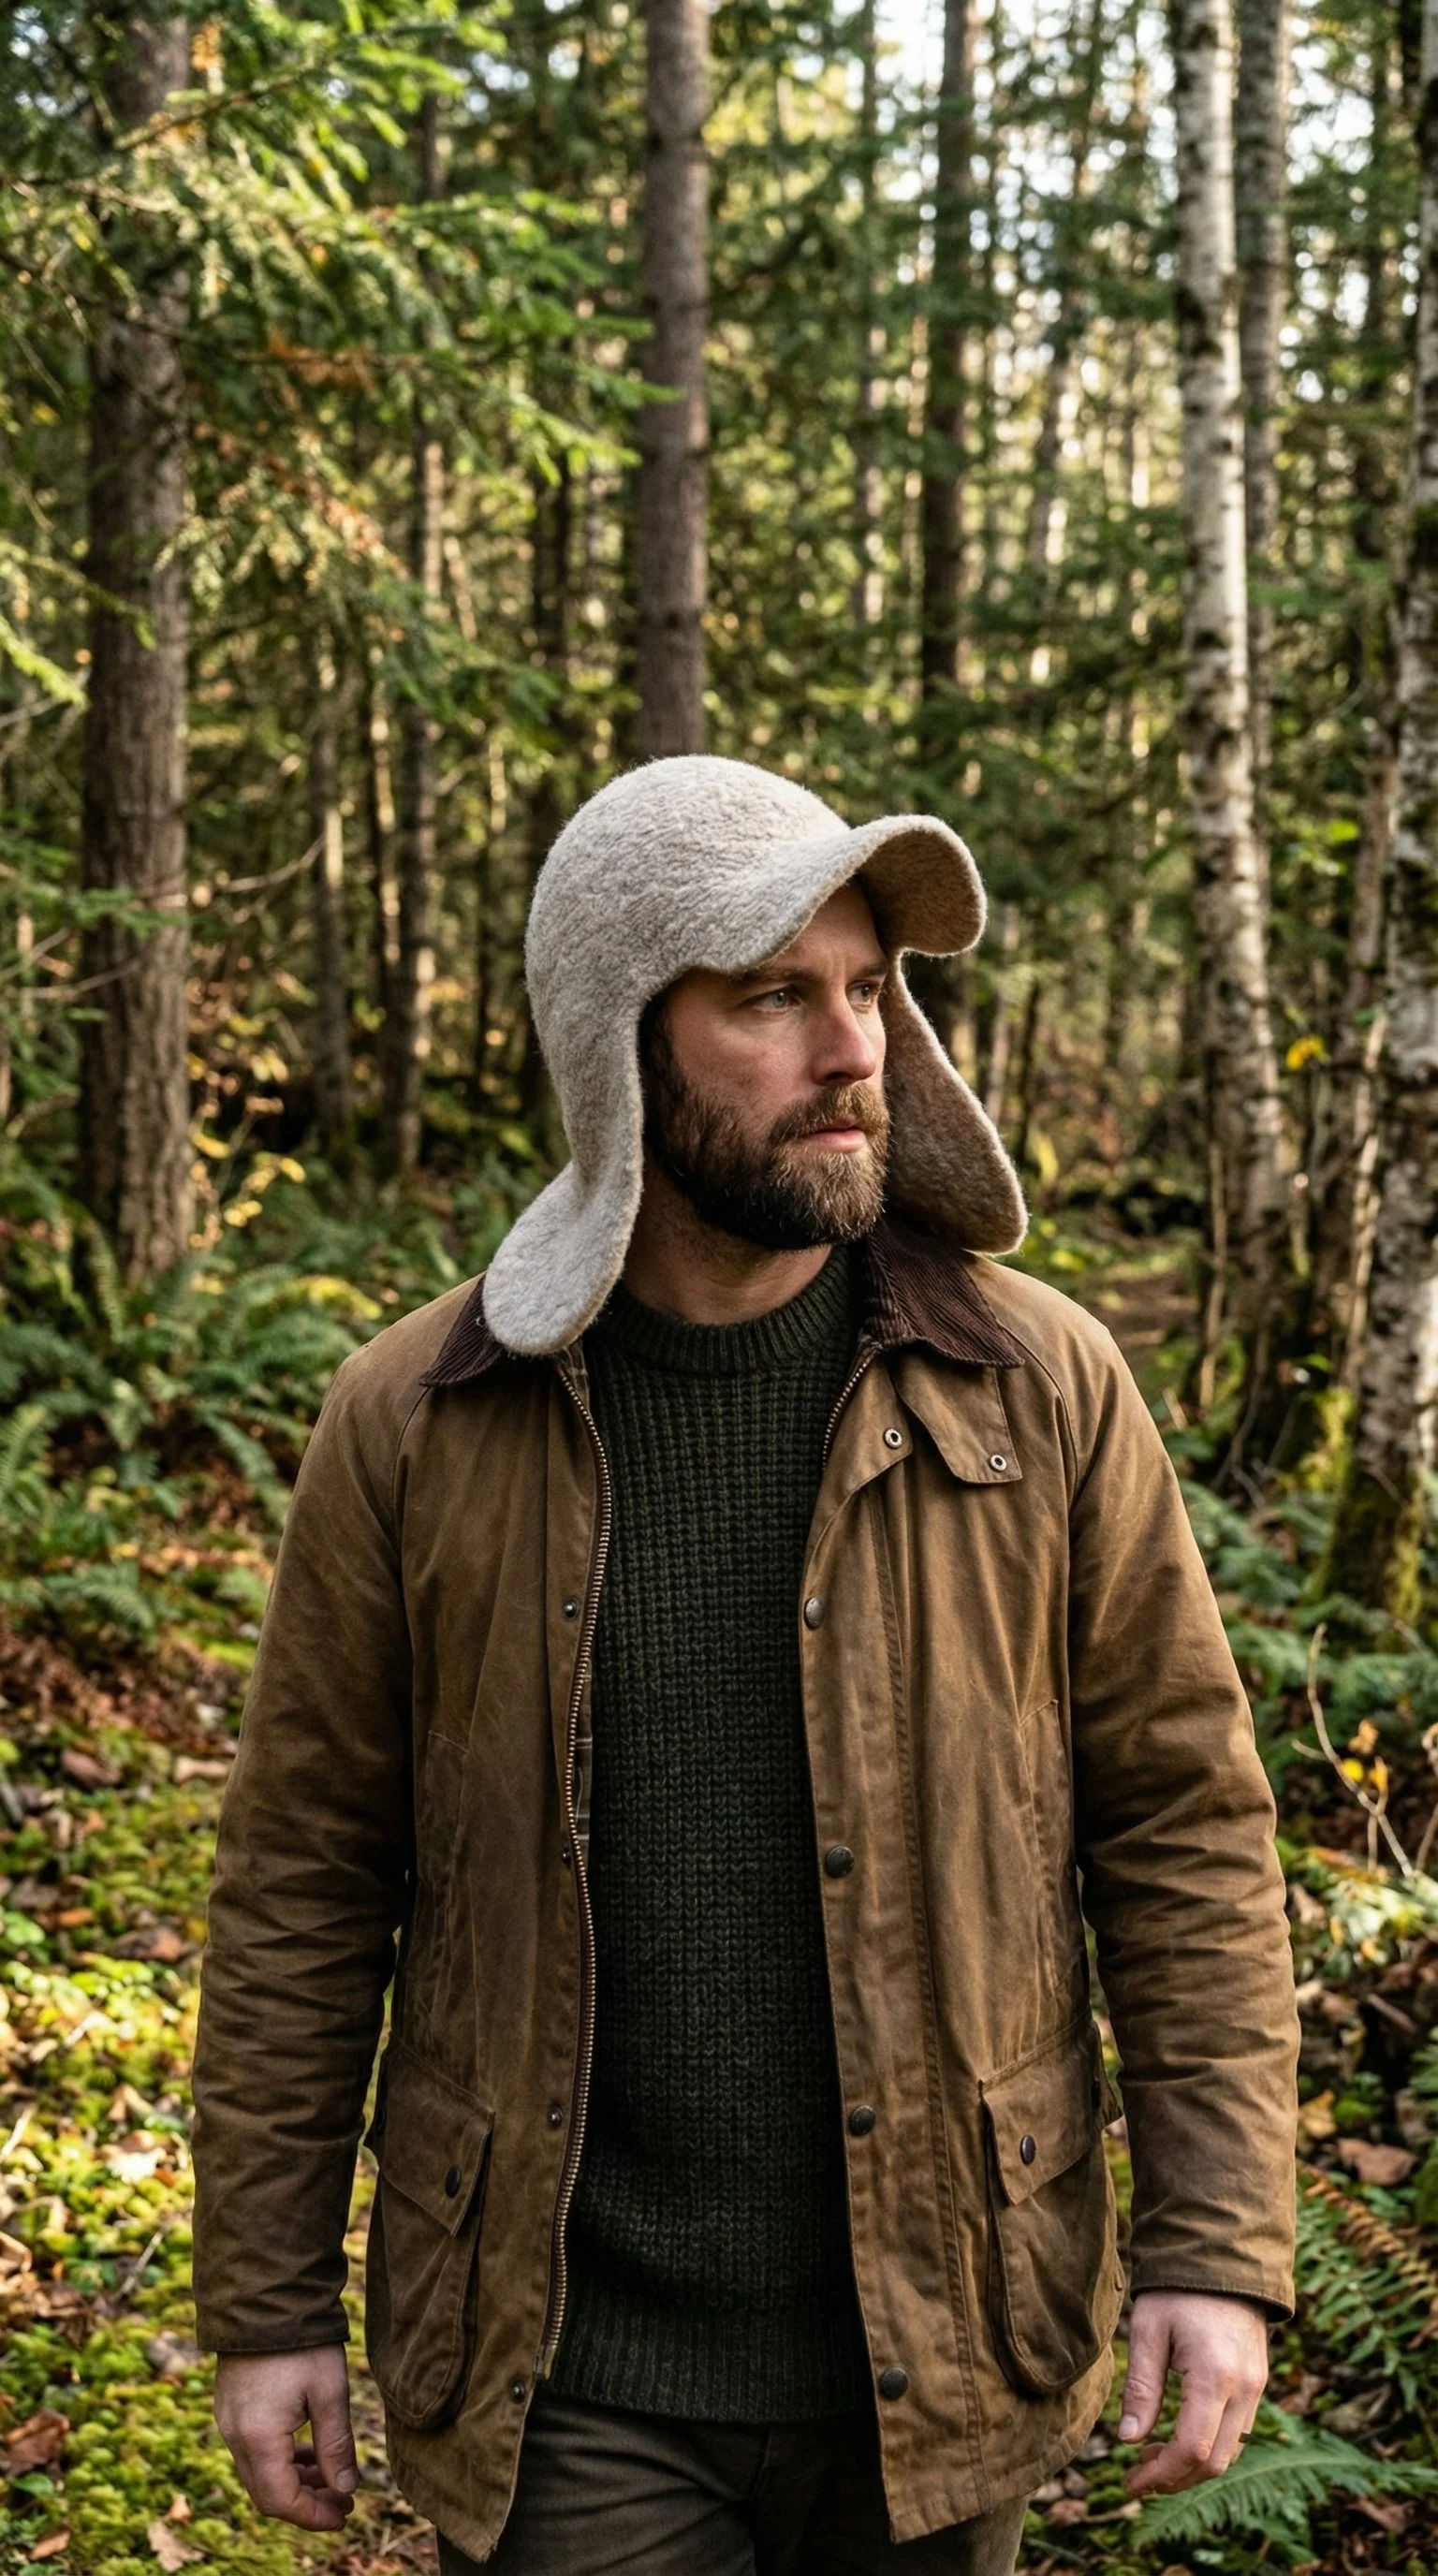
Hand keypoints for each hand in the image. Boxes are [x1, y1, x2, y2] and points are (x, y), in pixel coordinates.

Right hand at [215, 2345, 357, 2529]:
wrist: (266, 2296)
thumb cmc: (302, 2342)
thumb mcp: (329, 2392)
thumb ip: (336, 2445)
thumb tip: (346, 2489)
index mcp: (258, 2437)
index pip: (281, 2500)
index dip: (313, 2515)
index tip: (344, 2514)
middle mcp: (234, 2436)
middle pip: (267, 2493)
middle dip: (306, 2503)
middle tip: (343, 2501)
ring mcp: (228, 2422)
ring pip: (259, 2474)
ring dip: (295, 2483)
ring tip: (333, 2478)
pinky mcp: (231, 2409)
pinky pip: (253, 2452)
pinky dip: (281, 2462)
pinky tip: (309, 2453)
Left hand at [1119, 2291, 1267, 2497]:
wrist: (1222, 2257)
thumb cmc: (1178, 2290)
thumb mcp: (1149, 2331)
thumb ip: (1141, 2387)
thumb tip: (1128, 2441)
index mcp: (1215, 2377)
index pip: (1191, 2449)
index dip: (1160, 2474)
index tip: (1130, 2481)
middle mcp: (1245, 2389)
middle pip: (1215, 2462)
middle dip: (1175, 2478)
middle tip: (1137, 2475)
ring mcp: (1256, 2388)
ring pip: (1230, 2453)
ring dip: (1193, 2466)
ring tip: (1152, 2457)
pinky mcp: (1258, 2383)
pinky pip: (1238, 2433)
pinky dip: (1210, 2447)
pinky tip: (1179, 2437)